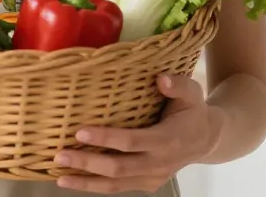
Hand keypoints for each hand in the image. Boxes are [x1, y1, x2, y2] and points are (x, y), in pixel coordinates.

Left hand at [53, 74, 224, 193]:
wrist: (207, 139)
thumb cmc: (193, 110)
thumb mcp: (192, 92)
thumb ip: (178, 85)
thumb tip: (161, 79)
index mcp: (168, 140)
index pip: (132, 142)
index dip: (106, 139)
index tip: (80, 132)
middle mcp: (159, 163)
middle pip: (119, 168)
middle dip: (88, 164)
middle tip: (60, 155)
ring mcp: (153, 177)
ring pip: (116, 185)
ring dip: (86, 182)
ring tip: (59, 176)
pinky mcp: (147, 184)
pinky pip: (119, 188)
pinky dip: (95, 186)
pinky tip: (74, 181)